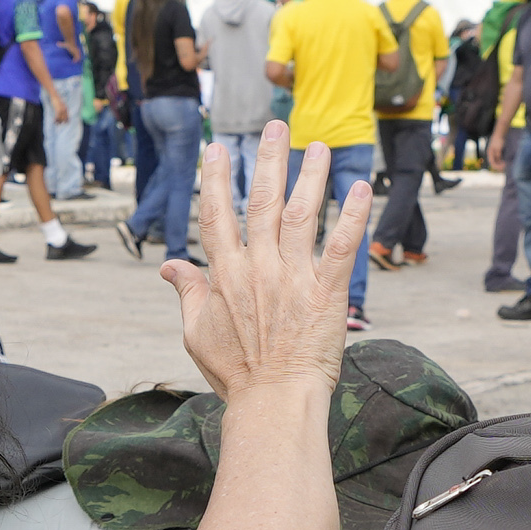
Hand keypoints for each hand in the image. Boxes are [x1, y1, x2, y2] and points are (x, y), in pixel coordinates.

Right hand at [160, 102, 356, 402]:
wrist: (272, 404)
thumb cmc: (236, 374)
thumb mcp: (197, 334)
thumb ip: (188, 293)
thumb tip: (169, 267)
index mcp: (225, 276)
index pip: (217, 218)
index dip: (216, 181)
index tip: (217, 150)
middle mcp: (258, 269)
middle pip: (262, 203)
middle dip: (269, 161)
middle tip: (276, 126)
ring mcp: (293, 279)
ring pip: (301, 215)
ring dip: (310, 178)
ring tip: (319, 147)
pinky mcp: (326, 293)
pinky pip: (340, 247)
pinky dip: (352, 217)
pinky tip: (360, 189)